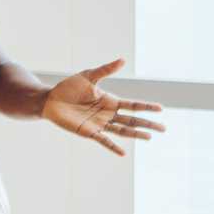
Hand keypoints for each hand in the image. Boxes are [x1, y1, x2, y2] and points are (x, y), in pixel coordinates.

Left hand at [42, 58, 165, 156]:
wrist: (50, 100)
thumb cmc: (68, 87)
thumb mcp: (88, 76)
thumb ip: (106, 70)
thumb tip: (123, 60)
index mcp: (110, 101)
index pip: (133, 105)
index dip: (146, 107)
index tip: (161, 109)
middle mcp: (107, 114)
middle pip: (132, 120)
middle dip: (147, 124)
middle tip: (163, 128)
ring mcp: (99, 124)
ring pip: (122, 131)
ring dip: (136, 134)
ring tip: (150, 137)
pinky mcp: (88, 132)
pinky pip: (103, 141)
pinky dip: (113, 147)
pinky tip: (123, 153)